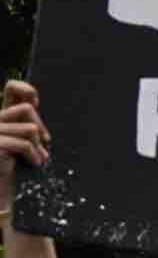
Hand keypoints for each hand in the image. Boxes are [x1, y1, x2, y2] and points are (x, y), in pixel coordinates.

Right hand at [0, 80, 49, 203]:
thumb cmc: (11, 169)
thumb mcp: (20, 141)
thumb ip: (24, 124)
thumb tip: (34, 102)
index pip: (11, 88)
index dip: (27, 90)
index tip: (36, 104)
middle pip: (26, 109)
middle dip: (41, 127)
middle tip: (45, 145)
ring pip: (29, 129)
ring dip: (39, 146)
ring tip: (39, 159)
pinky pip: (24, 144)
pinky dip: (35, 155)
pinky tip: (35, 164)